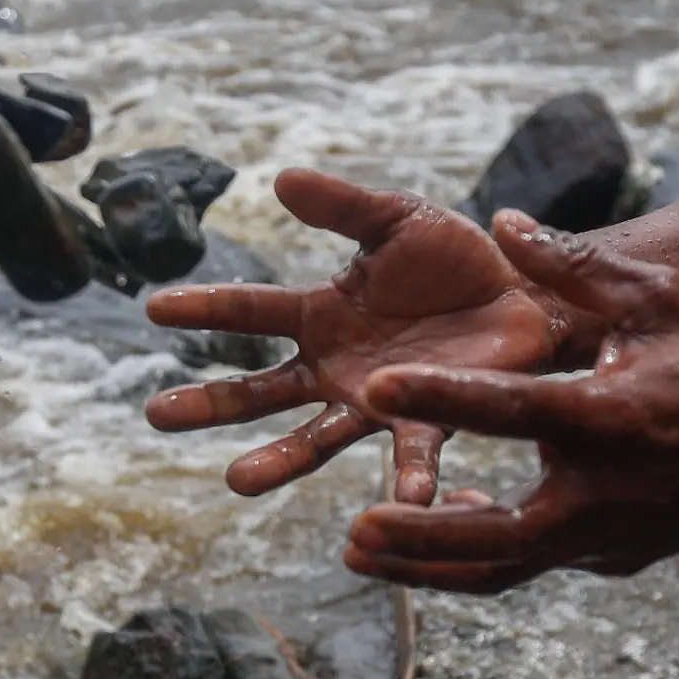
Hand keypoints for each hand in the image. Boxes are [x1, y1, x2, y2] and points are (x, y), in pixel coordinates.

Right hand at [144, 169, 564, 503]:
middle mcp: (332, 365)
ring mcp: (372, 400)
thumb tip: (279, 179)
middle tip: (156, 414)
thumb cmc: (454, 258)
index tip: (154, 307)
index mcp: (319, 312)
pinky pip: (412, 451)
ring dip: (277, 460)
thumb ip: (343, 207)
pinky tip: (407, 500)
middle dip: (209, 403)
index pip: (249, 311)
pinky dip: (407, 477)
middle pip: (259, 389)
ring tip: (235, 480)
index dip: (203, 308)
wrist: (523, 293)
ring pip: (313, 437)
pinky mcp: (424, 418)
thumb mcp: (396, 220)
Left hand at [347, 210, 678, 592]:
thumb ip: (577, 268)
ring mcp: (609, 536)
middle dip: (423, 539)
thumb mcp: (659, 304)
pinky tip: (430, 525)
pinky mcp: (608, 558)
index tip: (376, 385)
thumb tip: (503, 222)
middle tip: (354, 528)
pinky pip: (528, 560)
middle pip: (503, 534)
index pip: (516, 407)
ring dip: (426, 567)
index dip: (443, 396)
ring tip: (356, 551)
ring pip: (505, 568)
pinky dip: (473, 553)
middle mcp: (608, 490)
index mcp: (616, 415)